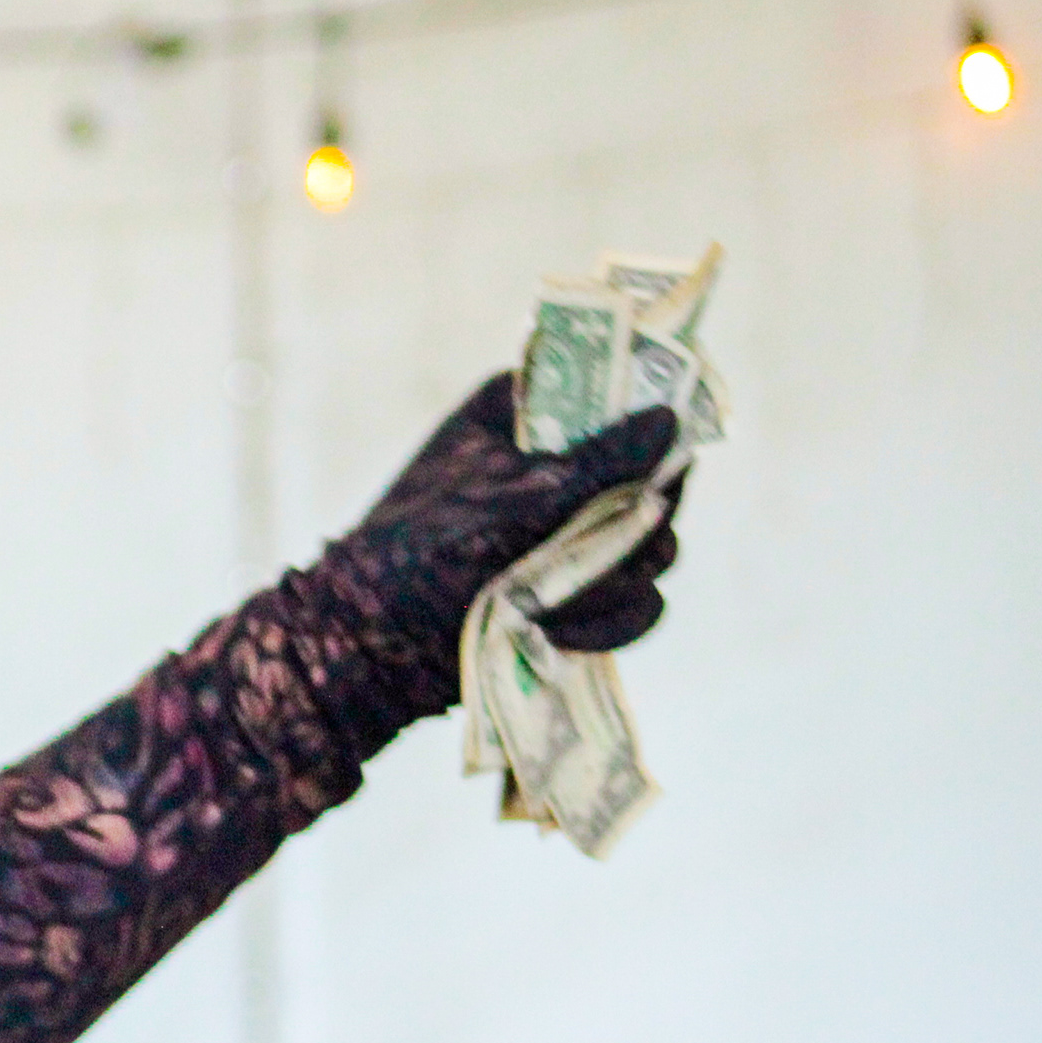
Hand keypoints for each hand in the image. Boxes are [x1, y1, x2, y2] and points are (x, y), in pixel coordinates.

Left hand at [338, 373, 682, 649]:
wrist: (372, 647)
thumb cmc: (425, 555)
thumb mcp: (517, 500)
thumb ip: (600, 462)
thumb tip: (669, 419)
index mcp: (528, 414)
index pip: (623, 396)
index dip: (653, 428)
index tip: (651, 468)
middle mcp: (558, 465)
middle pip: (655, 481)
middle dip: (634, 527)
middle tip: (600, 548)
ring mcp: (573, 532)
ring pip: (653, 549)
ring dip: (614, 584)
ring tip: (551, 605)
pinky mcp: (579, 591)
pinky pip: (637, 602)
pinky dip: (609, 624)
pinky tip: (559, 635)